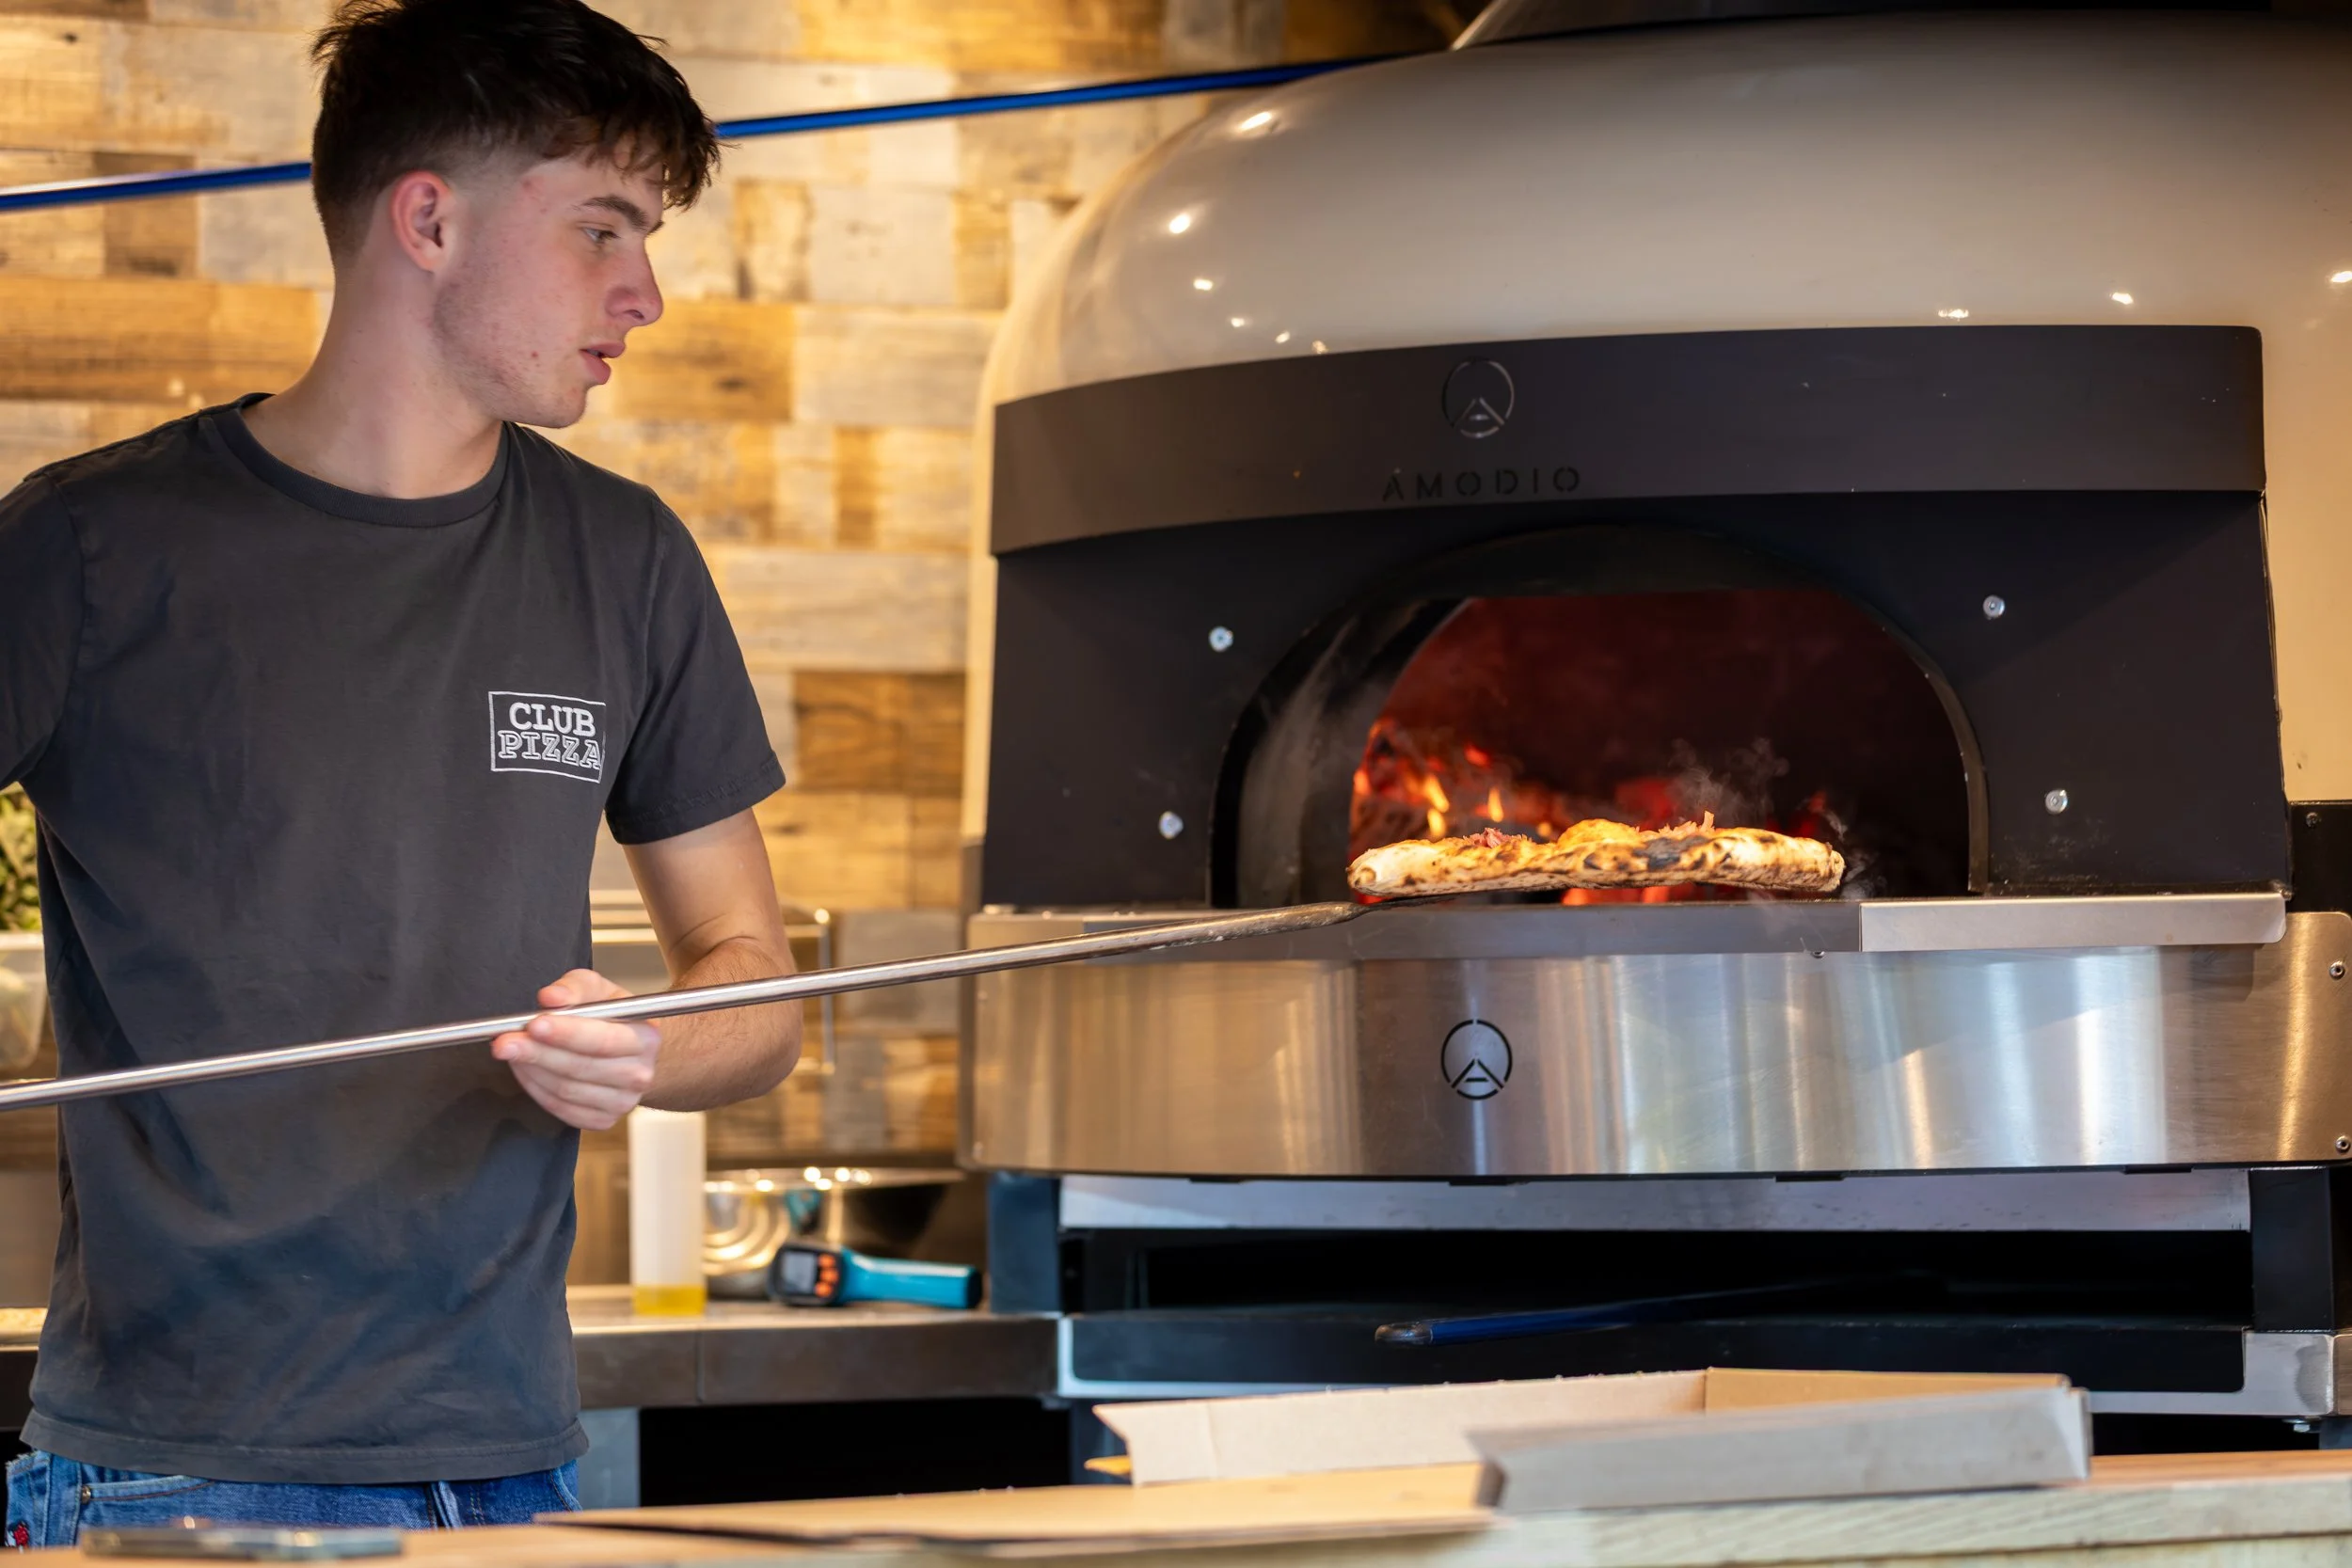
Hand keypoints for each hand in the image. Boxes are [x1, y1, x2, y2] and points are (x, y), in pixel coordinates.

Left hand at [491, 969, 660, 1130]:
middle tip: (504, 1042)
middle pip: (580, 1068)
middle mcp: (639, 1075)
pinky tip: (525, 1069)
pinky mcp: (602, 1120)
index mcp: (646, 1038)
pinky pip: (560, 1108)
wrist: (631, 1052)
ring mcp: (622, 1102)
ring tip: (512, 1050)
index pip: (603, 1040)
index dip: (566, 1033)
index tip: (533, 1024)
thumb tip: (550, 997)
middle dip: (537, 1053)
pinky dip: (536, 1089)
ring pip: (565, 1090)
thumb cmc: (611, 1017)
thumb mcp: (598, 990)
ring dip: (531, 1070)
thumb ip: (574, 988)